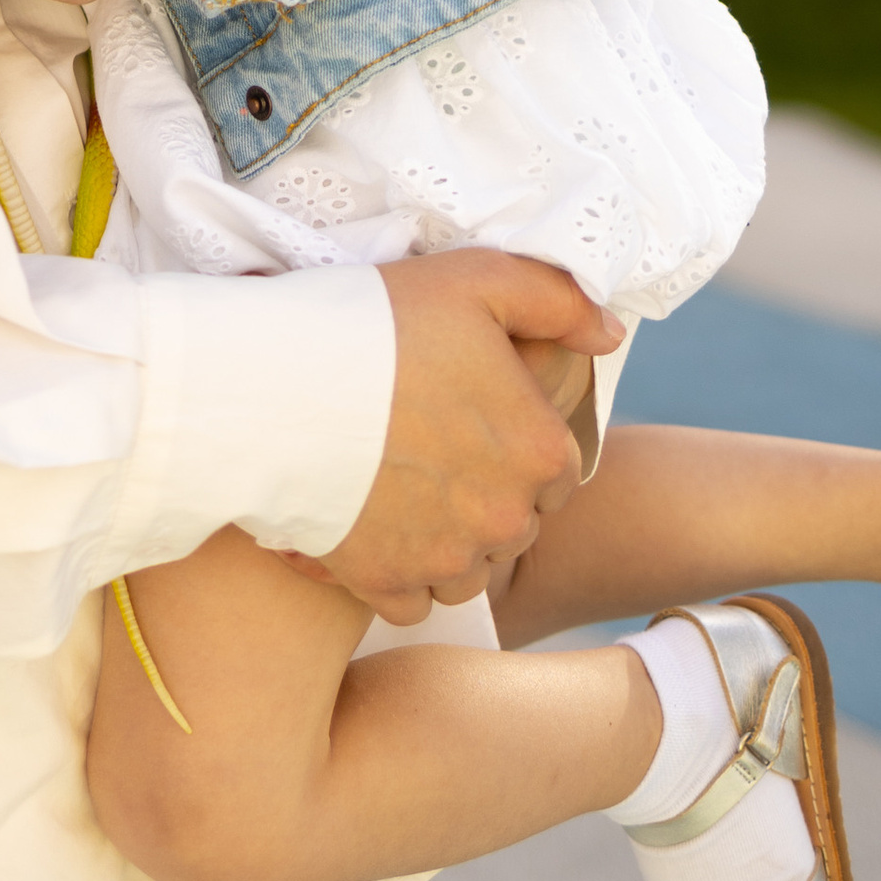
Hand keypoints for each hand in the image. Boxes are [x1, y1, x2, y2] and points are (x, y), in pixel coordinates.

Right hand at [312, 251, 622, 623]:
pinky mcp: (386, 585)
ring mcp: (445, 561)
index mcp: (539, 449)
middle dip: (486, 496)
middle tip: (431, 448)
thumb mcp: (478, 279)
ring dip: (449, 543)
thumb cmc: (376, 323)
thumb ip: (559, 302)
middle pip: (515, 523)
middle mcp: (505, 517)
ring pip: (470, 570)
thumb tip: (609, 334)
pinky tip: (371, 527)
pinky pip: (415, 602)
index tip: (472, 417)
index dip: (517, 442)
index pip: (556, 468)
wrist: (272, 384)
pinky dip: (400, 575)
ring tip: (400, 490)